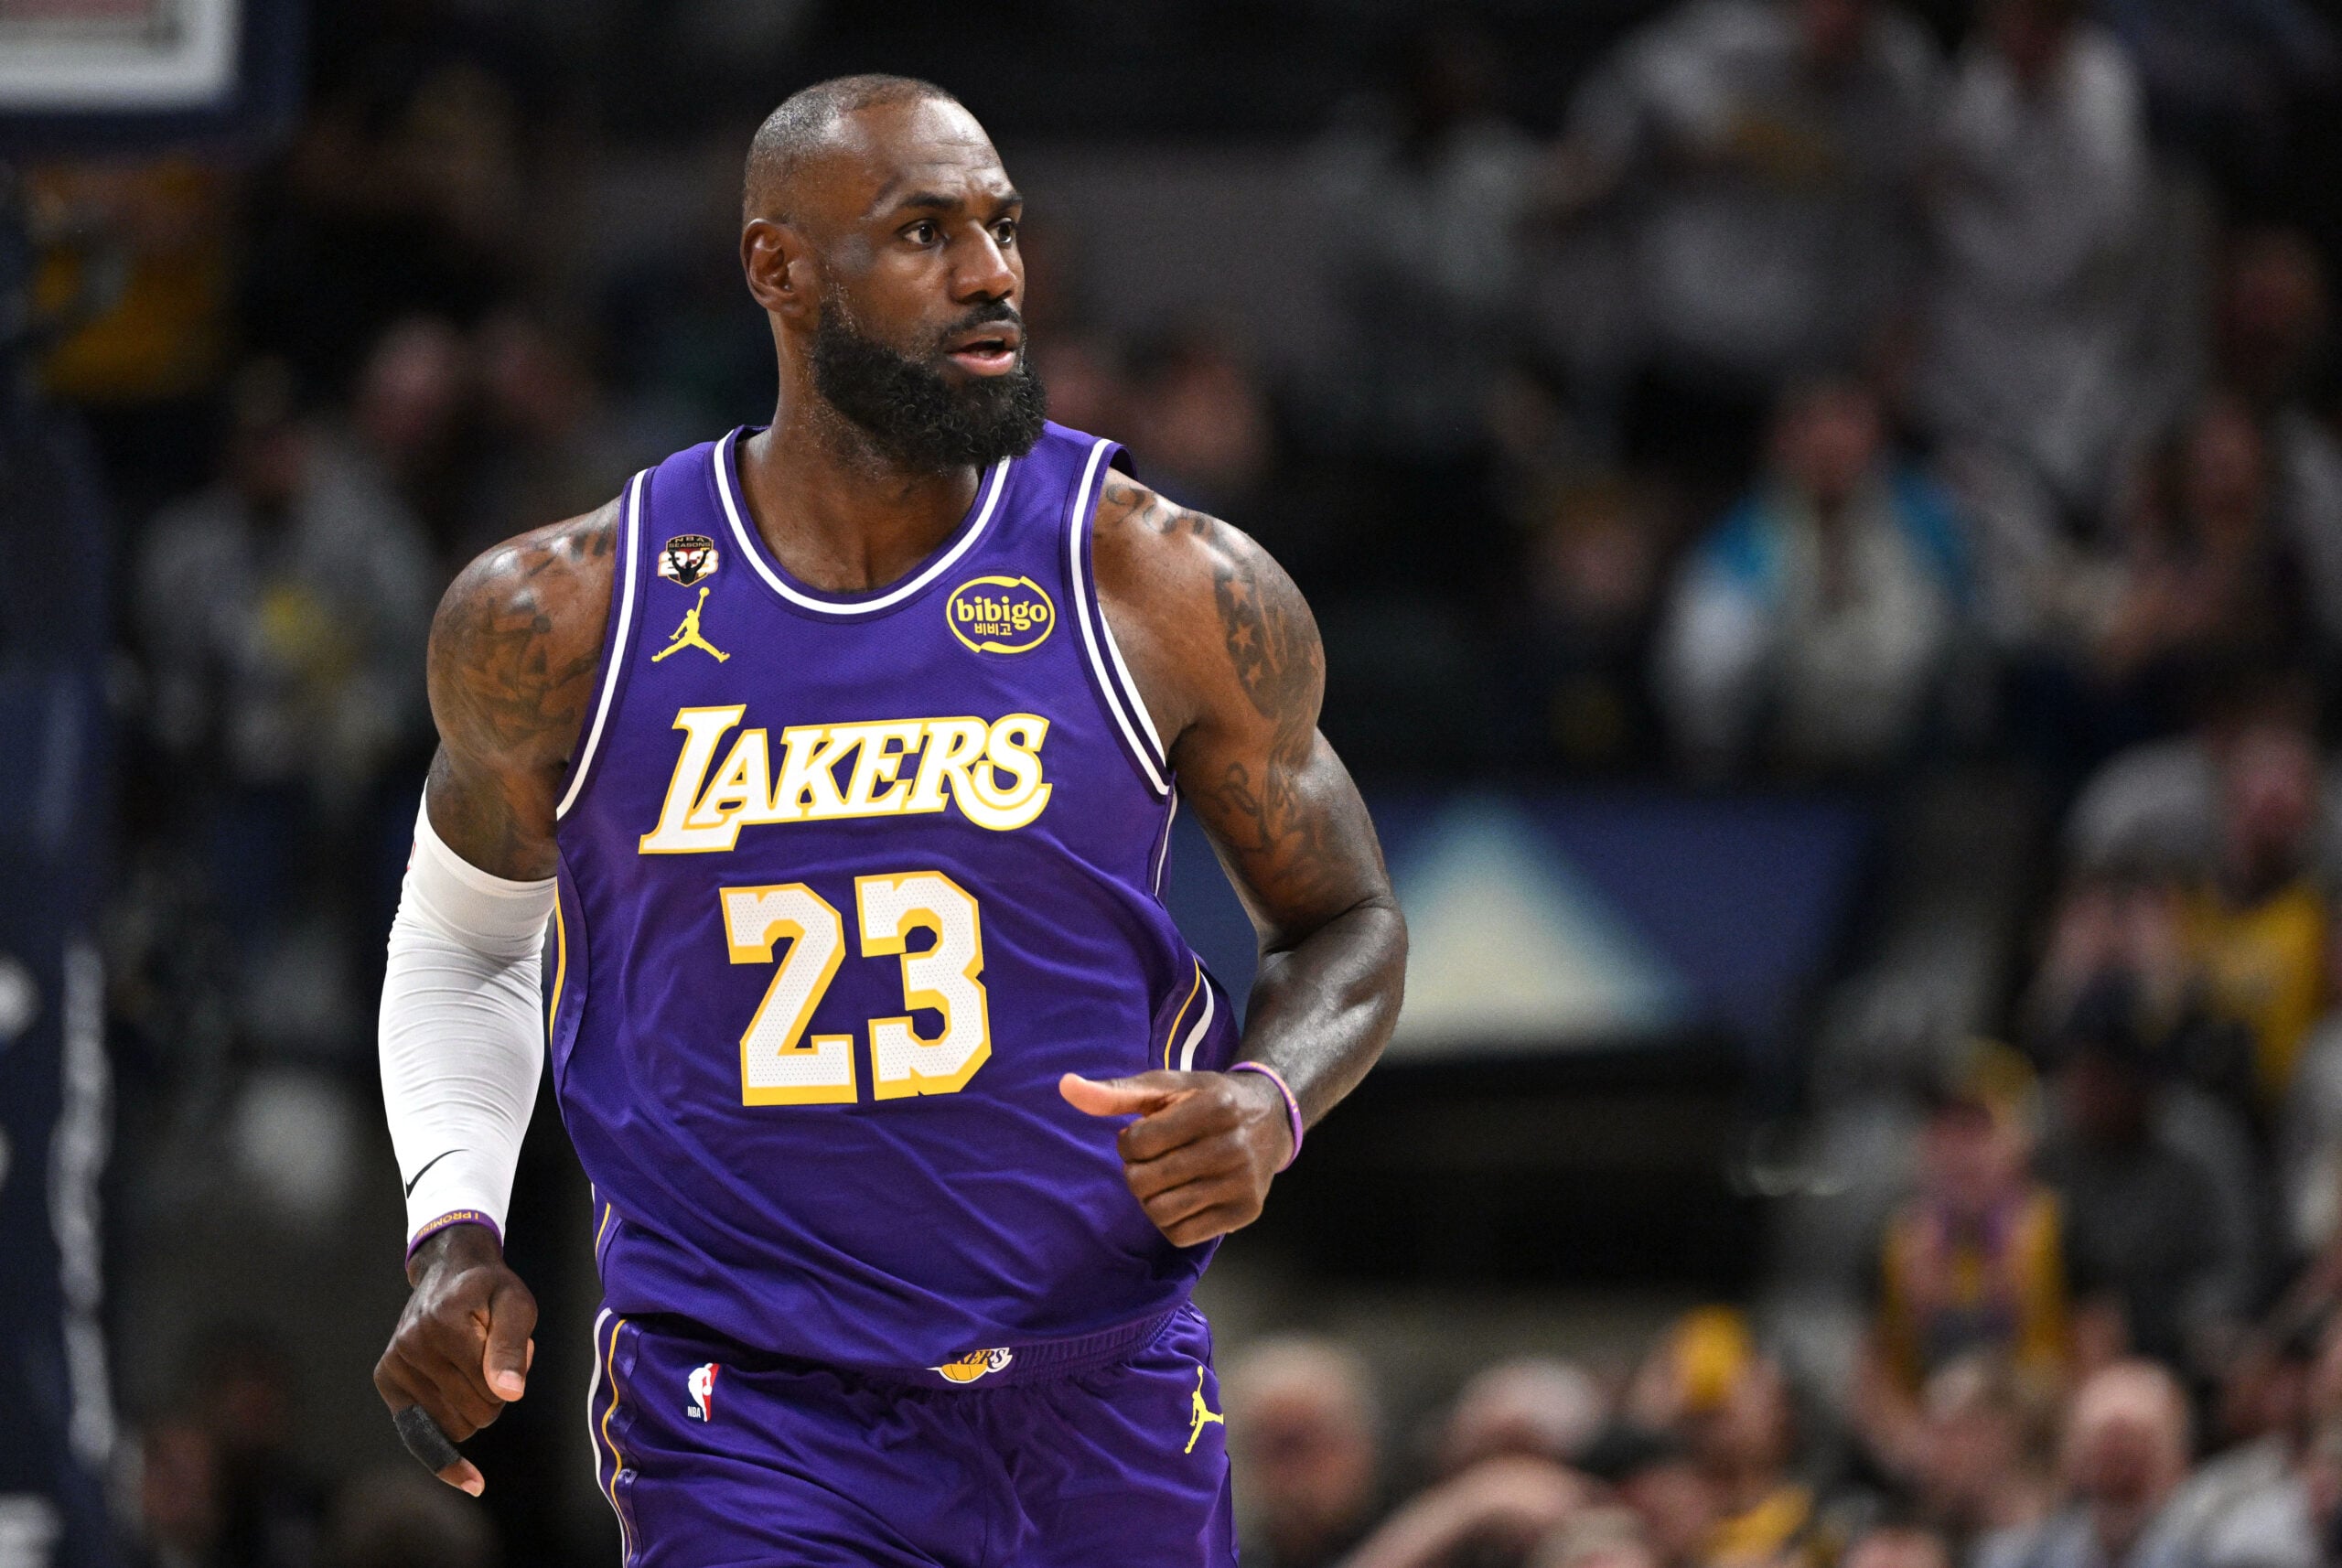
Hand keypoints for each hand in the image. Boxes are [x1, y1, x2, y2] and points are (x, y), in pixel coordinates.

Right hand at [373, 1224, 536, 1494]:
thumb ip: (512, 1348)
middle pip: (475, 1413)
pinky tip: (469, 1480)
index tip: (515, 1345)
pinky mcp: (387, 1380)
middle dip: (495, 1394)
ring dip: (474, 1407)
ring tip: (474, 1367)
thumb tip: (509, 1394)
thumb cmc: (490, 1289)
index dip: (511, 1376)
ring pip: (454, 1427)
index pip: (493, 1389)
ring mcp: (395, 1365)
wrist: (449, 1271)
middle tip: (493, 1356)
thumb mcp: (516, 1304)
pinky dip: (444, 1457)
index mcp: (444, 1325)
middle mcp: (412, 1347)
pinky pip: (419, 1436)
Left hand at [1059, 1069, 1294, 1245]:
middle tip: (1154, 1160)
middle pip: (1144, 1182)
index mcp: (1212, 1108)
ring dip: (1150, 1199)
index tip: (1145, 1136)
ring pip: (1160, 1212)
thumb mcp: (1167, 1086)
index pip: (1137, 1144)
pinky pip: (1181, 1235)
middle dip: (1137, 1172)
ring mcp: (1242, 1183)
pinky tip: (1182, 1197)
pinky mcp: (1246, 1211)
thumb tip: (1065, 1086)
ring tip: (1165, 1179)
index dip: (1129, 1143)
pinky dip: (1170, 1220)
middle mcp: (1232, 1147)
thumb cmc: (1208, 1099)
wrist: (1272, 1119)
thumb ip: (1115, 1092)